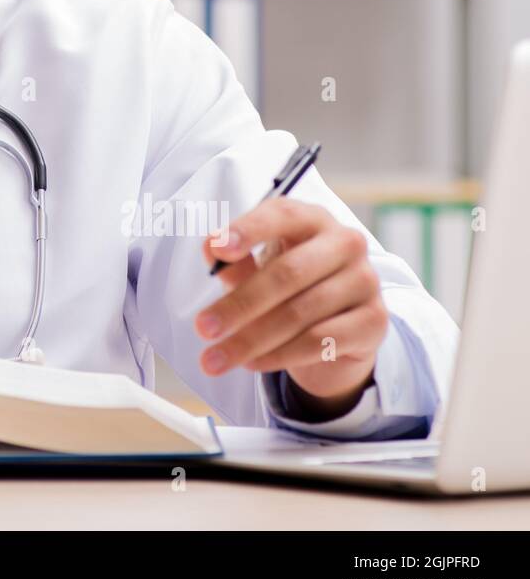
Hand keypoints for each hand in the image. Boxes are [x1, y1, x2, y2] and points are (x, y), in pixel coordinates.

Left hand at [197, 197, 389, 417]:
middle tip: (202, 328)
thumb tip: (210, 248)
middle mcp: (345, 242)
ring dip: (252, 339)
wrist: (337, 329)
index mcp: (312, 219)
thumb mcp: (258, 268)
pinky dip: (279, 355)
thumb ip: (234, 260)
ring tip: (216, 358)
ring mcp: (365, 280)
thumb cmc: (290, 286)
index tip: (218, 249)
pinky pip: (319, 341)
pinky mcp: (375, 320)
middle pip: (287, 273)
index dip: (248, 230)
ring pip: (300, 313)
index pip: (282, 215)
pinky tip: (251, 363)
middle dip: (239, 305)